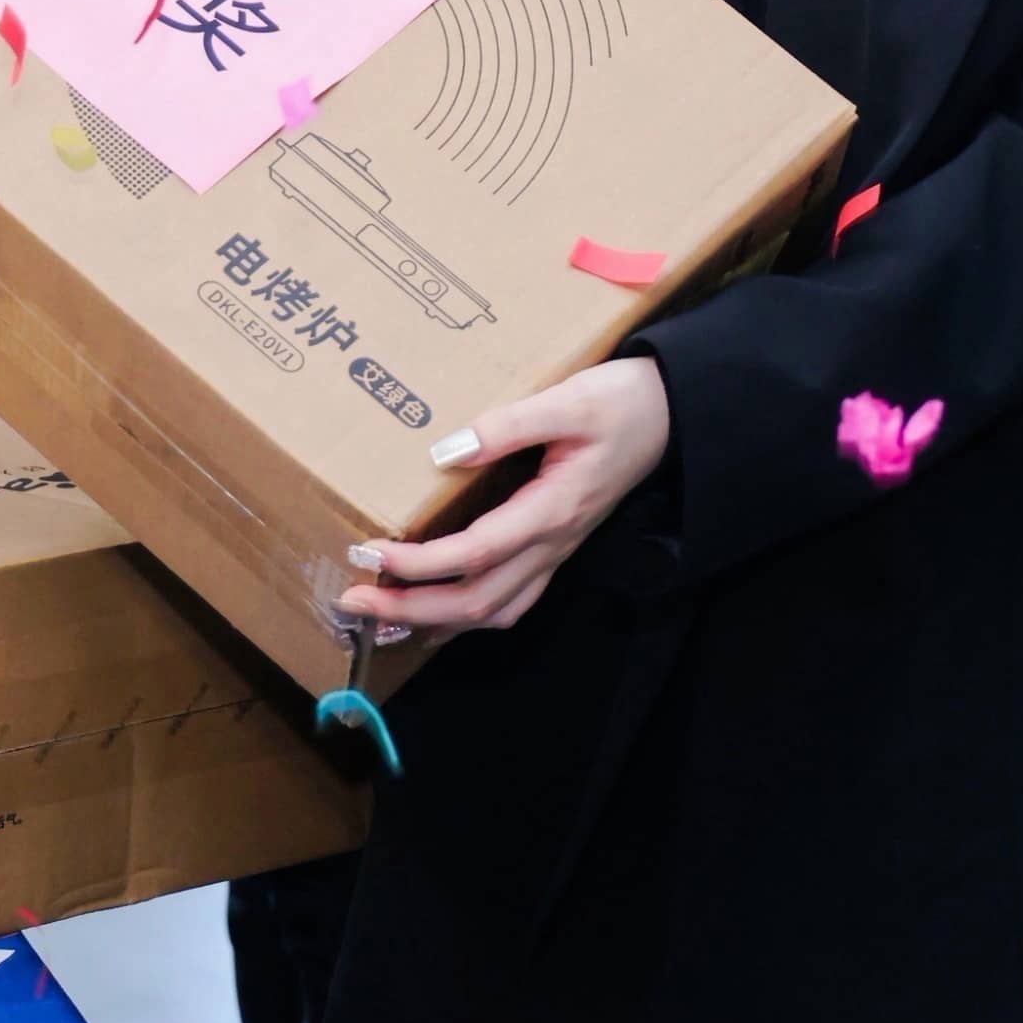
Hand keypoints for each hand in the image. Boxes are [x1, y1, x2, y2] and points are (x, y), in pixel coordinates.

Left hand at [336, 358, 671, 635]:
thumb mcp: (567, 401)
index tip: (367, 552)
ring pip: (492, 612)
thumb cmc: (620, 403)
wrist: (670, 415)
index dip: (416, 563)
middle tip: (352, 600)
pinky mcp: (555, 549)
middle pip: (475, 602)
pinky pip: (508, 602)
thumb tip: (445, 452)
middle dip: (409, 608)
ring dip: (433, 621)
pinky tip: (435, 615)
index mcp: (551, 510)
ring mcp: (555, 552)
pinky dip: (466, 618)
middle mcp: (552, 544)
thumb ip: (508, 425)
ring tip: (381, 616)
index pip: (472, 554)